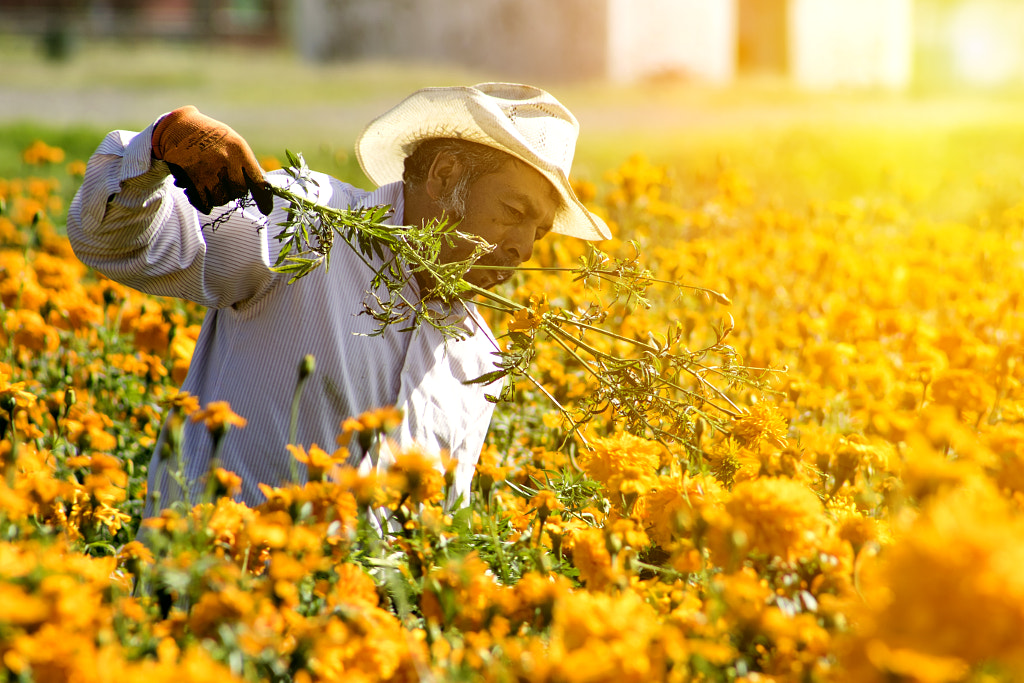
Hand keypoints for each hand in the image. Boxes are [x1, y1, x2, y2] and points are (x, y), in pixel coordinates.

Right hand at [151, 105, 273, 215]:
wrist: (180, 126)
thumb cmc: (212, 136)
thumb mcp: (234, 143)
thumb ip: (247, 164)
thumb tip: (265, 188)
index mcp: (240, 150)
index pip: (258, 181)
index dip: (264, 198)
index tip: (267, 210)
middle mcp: (227, 160)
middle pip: (239, 192)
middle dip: (234, 192)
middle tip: (227, 185)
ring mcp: (209, 170)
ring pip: (222, 199)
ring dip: (219, 198)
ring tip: (214, 188)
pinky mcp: (193, 177)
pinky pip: (205, 201)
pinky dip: (205, 203)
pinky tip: (204, 198)